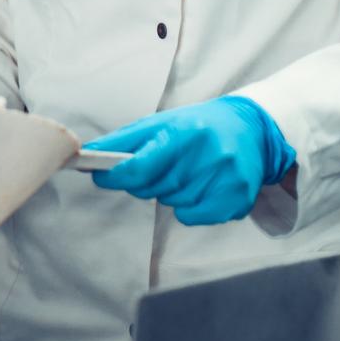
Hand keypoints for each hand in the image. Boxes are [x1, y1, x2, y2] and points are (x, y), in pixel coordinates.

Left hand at [86, 96, 295, 225]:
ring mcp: (224, 180)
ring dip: (171, 191)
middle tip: (163, 165)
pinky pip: (191, 217)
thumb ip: (123, 141)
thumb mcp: (160, 123)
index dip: (115, 176)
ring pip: (171, 202)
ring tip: (190, 170)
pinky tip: (202, 186)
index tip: (102, 176)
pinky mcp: (236, 200)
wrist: (251, 130)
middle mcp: (206, 156)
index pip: (139, 167)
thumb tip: (88, 154)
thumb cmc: (197, 127)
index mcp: (183, 133)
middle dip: (147, 181)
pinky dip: (189, 207)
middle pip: (153, 188)